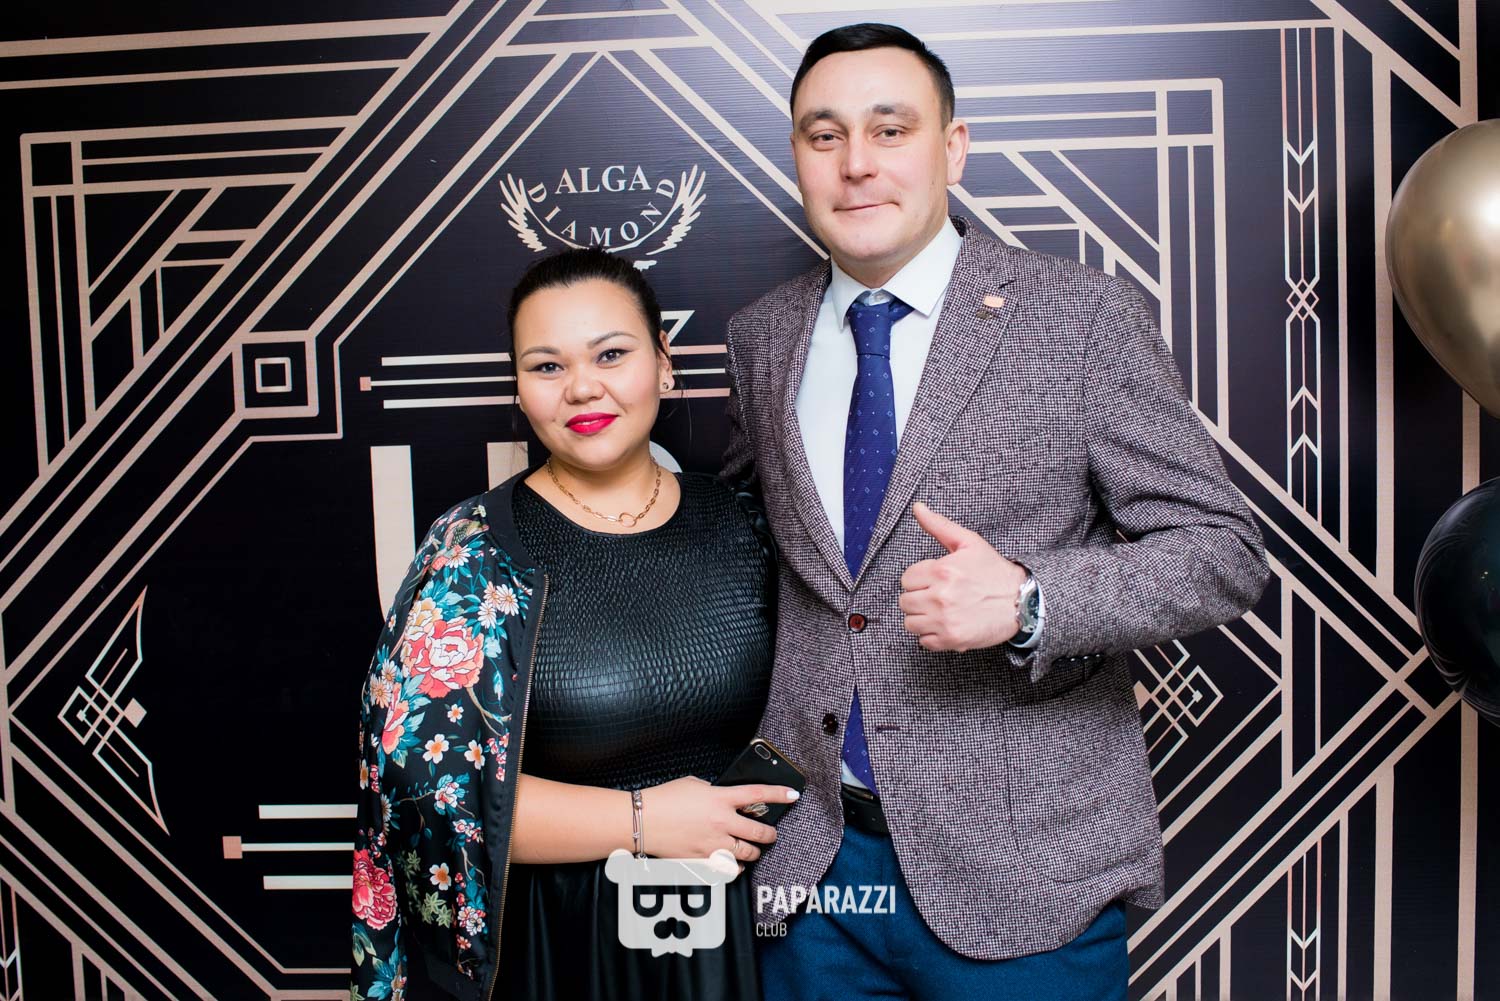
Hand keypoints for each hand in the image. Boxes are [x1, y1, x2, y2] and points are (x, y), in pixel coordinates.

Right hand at [638, 776, 796, 862]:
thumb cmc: (664, 799)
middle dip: (770, 834)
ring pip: (748, 853)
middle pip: (760, 832)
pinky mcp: (703, 860)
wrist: (642, 821)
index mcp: (720, 799)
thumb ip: (714, 792)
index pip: (759, 794)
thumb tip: (723, 798)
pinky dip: (735, 867)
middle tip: (770, 834)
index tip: (793, 795)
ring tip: (752, 848)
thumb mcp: (694, 785)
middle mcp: (721, 822)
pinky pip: (729, 869)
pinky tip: (733, 863)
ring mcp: (713, 844)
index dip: (779, 794)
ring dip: (753, 851)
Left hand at [899, 502, 1027, 651]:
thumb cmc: (995, 572)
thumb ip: (939, 525)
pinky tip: (945, 624)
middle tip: (937, 596)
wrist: (1022, 601)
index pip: (906, 579)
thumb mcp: (969, 542)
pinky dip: (931, 636)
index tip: (933, 580)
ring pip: (910, 623)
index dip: (919, 579)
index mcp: (942, 571)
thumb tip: (918, 508)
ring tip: (940, 611)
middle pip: (905, 602)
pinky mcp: (952, 640)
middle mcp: (940, 597)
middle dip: (918, 597)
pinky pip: (924, 641)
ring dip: (922, 618)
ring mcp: (945, 620)